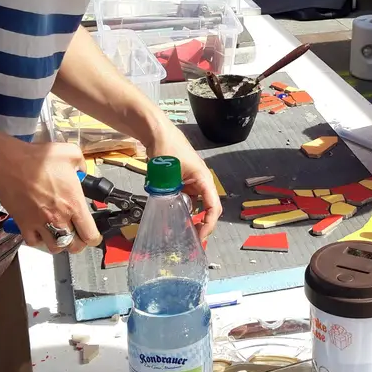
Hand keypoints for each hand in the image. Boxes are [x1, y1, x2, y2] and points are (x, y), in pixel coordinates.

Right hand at [0, 139, 100, 253]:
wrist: (9, 163)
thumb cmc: (38, 158)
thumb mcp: (70, 153)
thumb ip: (81, 165)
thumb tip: (82, 171)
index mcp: (74, 203)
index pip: (90, 234)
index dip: (94, 237)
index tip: (93, 234)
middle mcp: (59, 218)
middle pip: (74, 246)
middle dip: (78, 243)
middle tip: (77, 234)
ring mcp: (40, 224)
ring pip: (55, 247)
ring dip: (59, 242)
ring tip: (59, 233)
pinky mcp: (24, 224)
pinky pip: (33, 242)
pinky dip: (38, 240)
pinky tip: (40, 230)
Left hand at [146, 124, 220, 243]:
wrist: (157, 132)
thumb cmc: (167, 148)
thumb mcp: (167, 174)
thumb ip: (169, 194)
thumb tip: (167, 213)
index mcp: (204, 179)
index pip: (214, 207)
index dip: (209, 224)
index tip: (200, 236)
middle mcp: (202, 181)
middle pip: (209, 207)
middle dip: (202, 224)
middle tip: (192, 240)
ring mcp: (193, 181)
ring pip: (197, 204)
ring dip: (191, 217)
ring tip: (181, 232)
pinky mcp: (184, 180)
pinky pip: (187, 198)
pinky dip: (181, 208)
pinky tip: (172, 216)